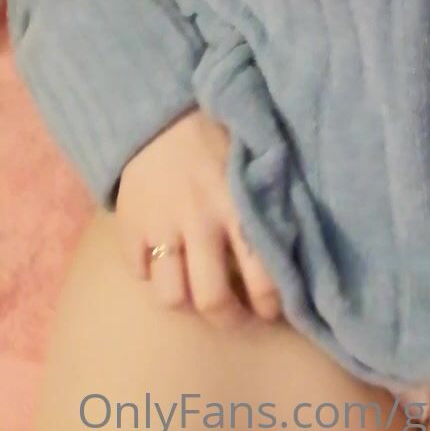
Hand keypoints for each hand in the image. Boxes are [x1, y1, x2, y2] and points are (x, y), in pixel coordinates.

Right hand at [114, 107, 281, 326]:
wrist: (159, 112)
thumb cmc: (217, 137)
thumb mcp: (252, 164)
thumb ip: (270, 203)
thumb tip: (299, 248)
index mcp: (238, 206)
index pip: (263, 275)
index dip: (270, 304)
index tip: (272, 310)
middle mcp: (200, 222)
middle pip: (211, 300)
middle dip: (227, 318)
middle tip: (233, 316)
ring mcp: (161, 227)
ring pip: (171, 296)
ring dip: (184, 298)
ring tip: (194, 289)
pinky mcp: (129, 226)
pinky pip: (139, 273)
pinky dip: (150, 273)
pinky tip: (162, 260)